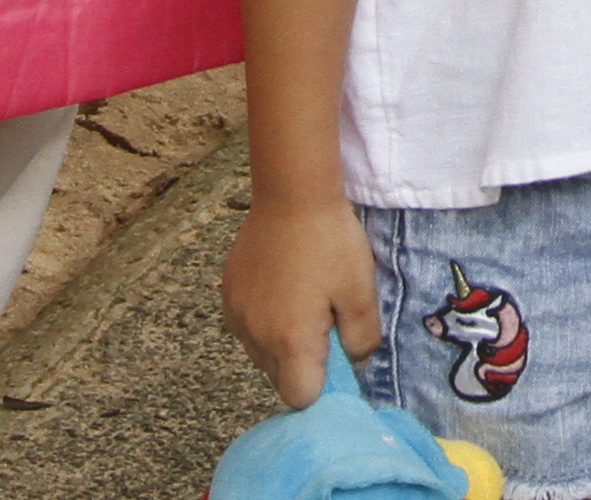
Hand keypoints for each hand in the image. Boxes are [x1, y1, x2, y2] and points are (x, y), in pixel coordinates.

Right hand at [223, 192, 382, 407]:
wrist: (291, 194)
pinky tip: (283, 289)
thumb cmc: (330, 242)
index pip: (299, 397)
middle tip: (324, 319)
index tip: (334, 355)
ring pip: (261, 354)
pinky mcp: (228, 296)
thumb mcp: (362, 291)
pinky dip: (264, 321)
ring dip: (281, 342)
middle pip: (278, 378)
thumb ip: (362, 339)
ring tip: (303, 299)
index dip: (321, 385)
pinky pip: (247, 328)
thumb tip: (354, 362)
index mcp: (291, 340)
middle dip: (302, 362)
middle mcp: (257, 335)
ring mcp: (238, 316)